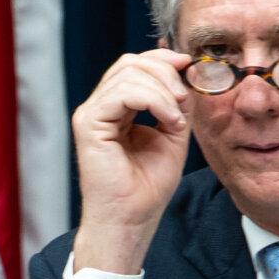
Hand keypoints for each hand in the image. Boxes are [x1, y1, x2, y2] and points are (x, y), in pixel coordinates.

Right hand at [71, 49, 192, 274]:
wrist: (133, 219)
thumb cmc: (149, 187)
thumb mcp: (173, 134)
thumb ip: (176, 104)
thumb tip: (184, 74)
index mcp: (118, 108)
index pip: (135, 66)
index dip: (163, 59)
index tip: (189, 65)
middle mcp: (101, 106)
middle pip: (130, 63)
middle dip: (165, 71)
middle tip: (184, 98)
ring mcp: (91, 113)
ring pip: (127, 74)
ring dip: (162, 90)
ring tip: (177, 118)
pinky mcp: (88, 123)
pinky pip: (121, 93)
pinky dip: (153, 100)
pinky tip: (169, 120)